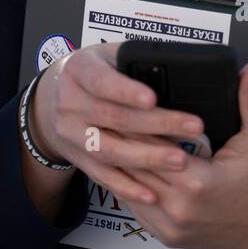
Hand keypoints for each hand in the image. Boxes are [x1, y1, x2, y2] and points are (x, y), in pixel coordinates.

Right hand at [29, 41, 208, 206]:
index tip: (153, 98)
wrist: (54, 98)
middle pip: (114, 117)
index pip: (102, 81)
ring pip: (110, 150)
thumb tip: (179, 65)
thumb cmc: (96, 71)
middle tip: (193, 127)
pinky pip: (104, 176)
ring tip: (180, 159)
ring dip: (147, 157)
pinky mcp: (79, 160)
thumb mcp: (109, 54)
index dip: (127, 91)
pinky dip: (128, 187)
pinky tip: (152, 194)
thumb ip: (137, 59)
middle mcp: (70, 104)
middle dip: (157, 124)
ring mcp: (72, 135)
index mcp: (79, 70)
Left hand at [116, 61, 247, 248]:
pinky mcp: (169, 236)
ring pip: (129, 189)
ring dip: (122, 164)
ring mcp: (172, 226)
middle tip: (110, 116)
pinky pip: (137, 209)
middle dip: (124, 140)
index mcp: (198, 182)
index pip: (150, 145)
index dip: (136, 122)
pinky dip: (131, 187)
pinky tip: (129, 167)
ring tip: (113, 139)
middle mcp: (179, 208)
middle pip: (133, 165)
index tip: (125, 104)